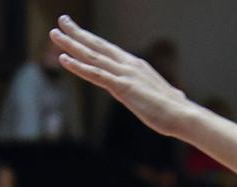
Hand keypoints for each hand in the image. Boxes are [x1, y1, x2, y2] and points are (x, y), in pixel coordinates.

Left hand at [49, 16, 197, 137]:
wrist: (182, 115)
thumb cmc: (176, 110)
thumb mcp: (168, 97)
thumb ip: (167, 94)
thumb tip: (179, 96)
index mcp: (136, 66)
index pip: (108, 50)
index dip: (91, 39)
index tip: (78, 31)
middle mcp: (128, 65)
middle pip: (97, 46)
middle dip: (77, 33)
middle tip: (61, 22)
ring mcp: (124, 74)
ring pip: (92, 57)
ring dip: (71, 45)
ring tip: (54, 35)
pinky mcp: (122, 87)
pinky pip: (95, 74)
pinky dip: (78, 66)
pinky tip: (64, 59)